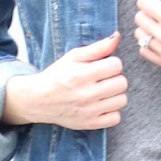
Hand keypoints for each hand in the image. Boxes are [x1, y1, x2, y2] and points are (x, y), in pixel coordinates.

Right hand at [2, 32, 127, 128]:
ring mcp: (89, 111)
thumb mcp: (73, 57)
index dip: (111, 63)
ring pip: (121, 100)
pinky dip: (112, 111)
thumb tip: (117, 37)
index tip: (102, 66)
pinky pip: (116, 118)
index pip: (116, 65)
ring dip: (115, 94)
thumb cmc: (57, 75)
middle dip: (115, 78)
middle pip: (122, 83)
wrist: (38, 100)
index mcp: (82, 75)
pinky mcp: (90, 124)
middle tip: (103, 79)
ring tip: (103, 92)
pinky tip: (102, 105)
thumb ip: (97, 48)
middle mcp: (87, 94)